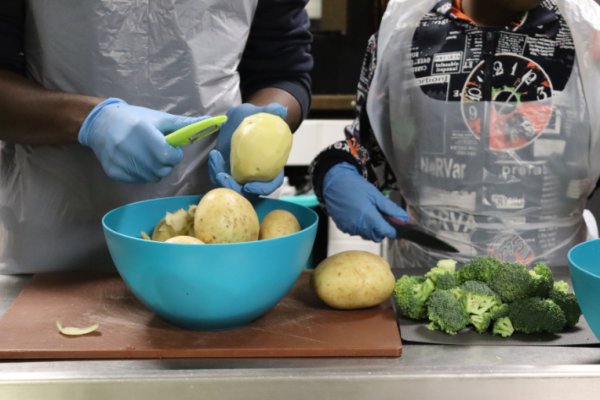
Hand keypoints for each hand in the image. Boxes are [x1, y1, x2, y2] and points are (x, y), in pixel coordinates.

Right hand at [79, 98, 207, 182]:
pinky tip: (138, 161)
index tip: (171, 149)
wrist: (100, 123)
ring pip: (151, 178)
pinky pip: (138, 180)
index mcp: (142, 131)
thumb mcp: (158, 118)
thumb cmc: (134, 119)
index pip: (166, 155)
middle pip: (160, 169)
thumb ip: (182, 124)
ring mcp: (119, 161)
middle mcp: (128, 147)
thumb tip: (209, 121)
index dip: (174, 155)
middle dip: (167, 164)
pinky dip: (143, 174)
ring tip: (150, 157)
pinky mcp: (114, 172)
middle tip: (161, 154)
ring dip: (156, 170)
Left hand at [210, 102, 287, 196]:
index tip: (248, 186)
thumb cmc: (255, 120)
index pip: (270, 185)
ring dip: (220, 178)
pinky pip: (220, 176)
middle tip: (223, 175)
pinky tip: (214, 155)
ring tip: (215, 159)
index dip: (261, 189)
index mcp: (270, 168)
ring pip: (230, 187)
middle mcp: (256, 176)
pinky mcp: (227, 170)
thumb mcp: (261, 113)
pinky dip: (215, 168)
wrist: (241, 120)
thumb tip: (281, 110)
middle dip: (233, 188)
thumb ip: (272, 111)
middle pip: (247, 192)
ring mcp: (240, 175)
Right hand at [322, 162, 408, 242]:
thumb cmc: (356, 187)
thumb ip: (390, 209)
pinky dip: (359, 227)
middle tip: (380, 217)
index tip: (395, 225)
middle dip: (381, 230)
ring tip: (367, 213)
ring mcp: (350, 229)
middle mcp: (360, 228)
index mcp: (370, 219)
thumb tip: (404, 219)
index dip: (393, 230)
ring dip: (370, 229)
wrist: (334, 183)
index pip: (386, 232)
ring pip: (365, 235)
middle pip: (376, 237)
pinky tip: (357, 214)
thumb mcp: (375, 195)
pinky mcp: (342, 228)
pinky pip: (355, 232)